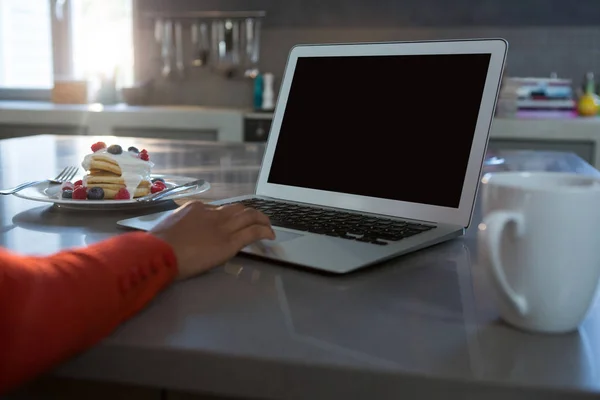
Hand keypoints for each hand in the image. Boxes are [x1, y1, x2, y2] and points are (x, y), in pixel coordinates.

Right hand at [150, 201, 274, 279]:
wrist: (160, 251)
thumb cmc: (158, 244)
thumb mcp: (168, 227)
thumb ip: (181, 227)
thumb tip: (184, 234)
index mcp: (196, 208)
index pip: (218, 209)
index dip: (227, 216)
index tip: (229, 223)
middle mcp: (213, 214)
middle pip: (237, 209)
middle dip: (249, 213)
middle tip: (256, 219)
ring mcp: (223, 227)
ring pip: (249, 216)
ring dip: (261, 219)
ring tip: (268, 225)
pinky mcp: (230, 242)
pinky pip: (253, 232)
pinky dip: (264, 231)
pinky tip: (270, 235)